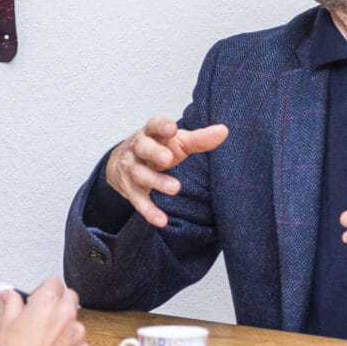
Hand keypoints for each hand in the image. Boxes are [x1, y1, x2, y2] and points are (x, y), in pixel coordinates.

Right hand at [0, 277, 88, 345]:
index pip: (54, 282)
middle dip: (58, 303)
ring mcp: (77, 333)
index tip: (40, 297)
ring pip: (75, 321)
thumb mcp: (6, 323)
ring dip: (65, 326)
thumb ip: (12, 303)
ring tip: (46, 341)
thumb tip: (10, 295)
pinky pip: (80, 342)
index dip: (45, 289)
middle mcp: (66, 313)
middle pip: (69, 297)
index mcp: (47, 301)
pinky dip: (70, 345)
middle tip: (43, 316)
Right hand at [105, 115, 228, 227]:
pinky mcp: (129, 189)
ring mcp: (131, 168)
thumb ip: (199, 139)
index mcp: (151, 133)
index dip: (162, 126)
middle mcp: (138, 148)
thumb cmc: (159, 148)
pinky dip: (149, 210)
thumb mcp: (177, 141)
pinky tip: (162, 220)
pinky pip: (138, 200)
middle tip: (167, 159)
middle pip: (143, 147)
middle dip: (154, 153)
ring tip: (175, 188)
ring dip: (156, 181)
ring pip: (140, 174)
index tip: (172, 128)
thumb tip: (224, 131)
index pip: (154, 125)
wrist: (122, 163)